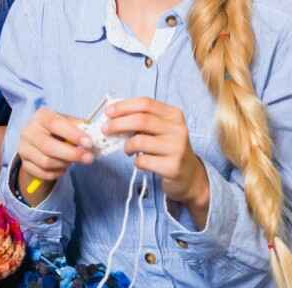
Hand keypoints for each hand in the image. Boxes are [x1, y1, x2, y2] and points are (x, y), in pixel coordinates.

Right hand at [18, 108, 93, 204]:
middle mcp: (28, 131)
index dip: (73, 134)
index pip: (55, 124)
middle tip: (89, 158)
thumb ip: (80, 128)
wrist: (38, 143)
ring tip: (74, 162)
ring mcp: (24, 148)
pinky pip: (43, 173)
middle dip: (71, 154)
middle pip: (48, 146)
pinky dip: (57, 173)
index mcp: (41, 116)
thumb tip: (95, 135)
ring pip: (46, 162)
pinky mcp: (24, 163)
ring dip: (64, 164)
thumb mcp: (67, 123)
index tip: (89, 143)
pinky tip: (63, 168)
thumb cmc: (57, 131)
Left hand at [103, 98, 209, 225]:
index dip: (123, 106)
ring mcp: (177, 148)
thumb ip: (142, 120)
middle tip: (105, 130)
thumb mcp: (160, 129)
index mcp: (174, 115)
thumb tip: (113, 115)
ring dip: (126, 146)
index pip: (145, 104)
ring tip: (126, 150)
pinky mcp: (172, 167)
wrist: (189, 175)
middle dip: (117, 124)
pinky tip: (139, 162)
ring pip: (139, 141)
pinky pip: (143, 161)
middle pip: (140, 120)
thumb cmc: (168, 149)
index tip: (108, 112)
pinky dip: (136, 161)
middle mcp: (178, 129)